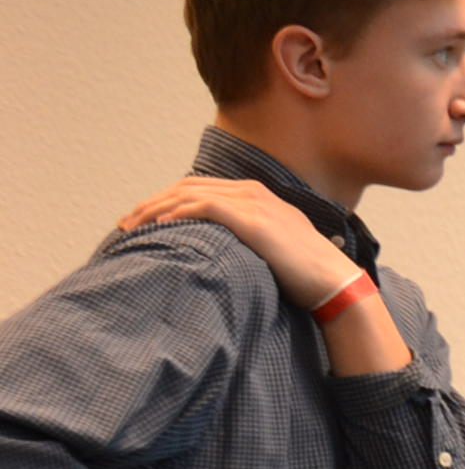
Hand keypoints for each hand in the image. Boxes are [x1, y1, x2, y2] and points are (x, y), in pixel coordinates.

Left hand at [118, 178, 362, 309]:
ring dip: (154, 208)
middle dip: (151, 203)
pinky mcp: (252, 219)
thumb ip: (249, 236)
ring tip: (131, 226)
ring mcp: (253, 202)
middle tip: (125, 224)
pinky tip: (158, 227)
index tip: (142, 221)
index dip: (165, 201)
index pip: (199, 188)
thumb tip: (220, 251)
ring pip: (189, 193)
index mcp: (257, 194)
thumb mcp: (275, 245)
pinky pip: (203, 207)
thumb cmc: (307, 272)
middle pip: (187, 187)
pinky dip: (177, 213)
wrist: (334, 281)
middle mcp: (252, 191)